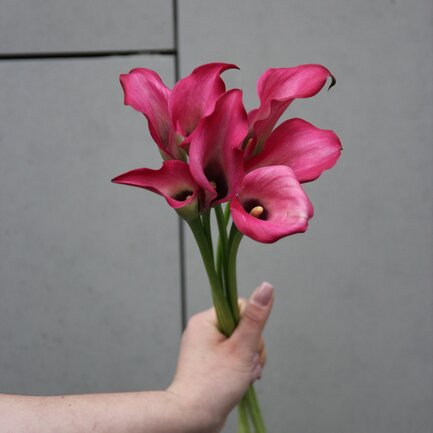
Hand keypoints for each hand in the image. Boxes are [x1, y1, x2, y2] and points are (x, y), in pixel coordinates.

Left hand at [167, 282, 273, 432]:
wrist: (192, 418)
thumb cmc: (212, 386)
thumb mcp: (241, 349)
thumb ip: (255, 318)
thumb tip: (266, 287)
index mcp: (206, 320)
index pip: (240, 307)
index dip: (251, 327)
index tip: (247, 346)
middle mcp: (204, 330)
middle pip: (243, 326)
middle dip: (252, 348)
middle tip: (245, 365)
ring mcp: (207, 346)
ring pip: (241, 343)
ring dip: (249, 360)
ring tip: (243, 375)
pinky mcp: (211, 361)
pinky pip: (234, 355)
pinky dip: (242, 367)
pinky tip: (242, 379)